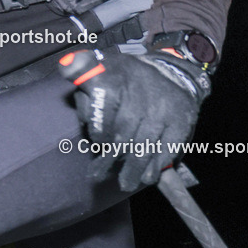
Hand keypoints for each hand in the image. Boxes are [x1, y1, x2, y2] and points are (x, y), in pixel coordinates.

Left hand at [58, 50, 208, 189]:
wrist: (174, 73)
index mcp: (117, 75)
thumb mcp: (102, 65)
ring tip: (125, 183)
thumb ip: (81, 69)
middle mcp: (141, 92)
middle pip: (123, 133)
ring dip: (133, 169)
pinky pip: (167, 149)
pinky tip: (148, 177)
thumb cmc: (128, 78)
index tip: (98, 144)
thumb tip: (66, 67)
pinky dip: (156, 166)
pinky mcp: (181, 122)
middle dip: (111, 157)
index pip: (103, 105)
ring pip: (144, 146)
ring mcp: (162, 109)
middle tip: (100, 175)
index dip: (99, 130)